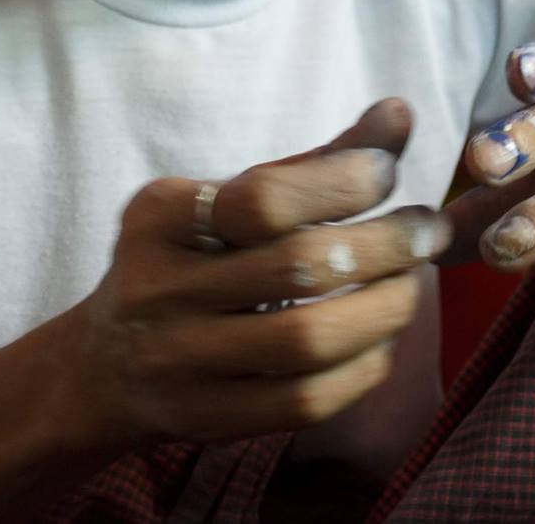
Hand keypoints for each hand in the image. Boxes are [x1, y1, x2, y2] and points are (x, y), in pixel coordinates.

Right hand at [72, 98, 452, 446]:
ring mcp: (180, 363)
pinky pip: (306, 400)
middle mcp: (159, 290)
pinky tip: (382, 340)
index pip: (264, 199)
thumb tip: (400, 113)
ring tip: (413, 284)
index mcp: (160, 217)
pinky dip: (363, 368)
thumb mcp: (225, 201)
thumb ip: (313, 162)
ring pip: (307, 341)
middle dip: (386, 246)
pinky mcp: (209, 421)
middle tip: (429, 231)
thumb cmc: (190, 261)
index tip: (390, 175)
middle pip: (296, 267)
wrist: (106, 365)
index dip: (343, 182)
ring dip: (385, 309)